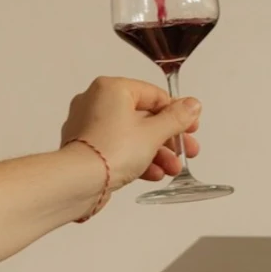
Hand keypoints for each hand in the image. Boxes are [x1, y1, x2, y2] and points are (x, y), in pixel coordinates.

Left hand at [60, 76, 200, 190]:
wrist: (78, 182)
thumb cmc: (112, 150)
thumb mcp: (154, 133)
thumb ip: (176, 118)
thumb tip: (193, 105)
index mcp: (112, 89)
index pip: (154, 95)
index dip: (177, 113)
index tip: (191, 127)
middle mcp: (96, 102)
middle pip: (144, 117)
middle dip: (169, 139)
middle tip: (187, 151)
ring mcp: (89, 126)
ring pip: (132, 135)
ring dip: (156, 152)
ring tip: (172, 169)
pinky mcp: (86, 148)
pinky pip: (117, 149)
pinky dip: (137, 159)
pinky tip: (154, 174)